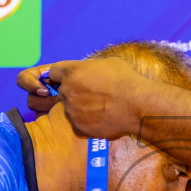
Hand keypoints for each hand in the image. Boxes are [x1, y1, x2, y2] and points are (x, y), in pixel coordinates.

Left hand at [24, 58, 145, 138]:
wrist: (137, 106)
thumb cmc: (127, 81)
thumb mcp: (107, 64)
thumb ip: (89, 68)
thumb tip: (87, 72)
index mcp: (71, 72)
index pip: (53, 72)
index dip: (61, 76)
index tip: (69, 79)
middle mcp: (66, 91)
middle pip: (61, 92)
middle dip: (72, 93)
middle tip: (91, 95)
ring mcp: (71, 111)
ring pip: (70, 109)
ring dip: (80, 108)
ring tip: (101, 108)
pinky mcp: (78, 127)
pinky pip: (79, 124)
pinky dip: (88, 122)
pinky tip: (103, 119)